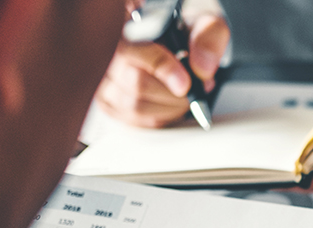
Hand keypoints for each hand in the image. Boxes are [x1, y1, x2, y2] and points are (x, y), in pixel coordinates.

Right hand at [95, 9, 228, 127]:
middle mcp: (108, 51)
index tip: (185, 84)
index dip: (162, 69)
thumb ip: (208, 39)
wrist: (178, 42)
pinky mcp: (108, 101)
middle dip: (174, 93)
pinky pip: (134, 119)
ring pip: (135, 105)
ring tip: (185, 96)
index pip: (133, 50)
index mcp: (128, 26)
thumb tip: (202, 69)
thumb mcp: (204, 24)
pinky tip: (170, 103)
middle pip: (136, 84)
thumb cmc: (185, 32)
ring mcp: (105, 79)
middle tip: (196, 89)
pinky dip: (159, 116)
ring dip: (170, 107)